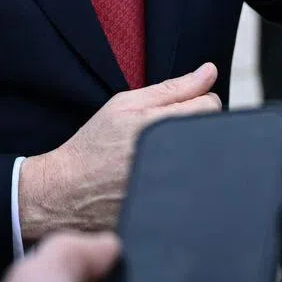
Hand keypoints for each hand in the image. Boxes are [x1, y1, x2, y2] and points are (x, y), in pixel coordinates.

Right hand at [19, 64, 221, 240]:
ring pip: (206, 158)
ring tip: (162, 155)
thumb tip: (209, 71)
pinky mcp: (172, 209)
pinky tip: (162, 177)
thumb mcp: (126, 104)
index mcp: (160, 127)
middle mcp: (171, 159)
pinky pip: (195, 186)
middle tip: (165, 133)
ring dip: (191, 152)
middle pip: (212, 133)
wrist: (68, 192)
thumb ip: (172, 88)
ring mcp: (174, 187)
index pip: (211, 105)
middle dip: (195, 126)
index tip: (177, 109)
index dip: (197, 101)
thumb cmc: (94, 145)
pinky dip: (184, 178)